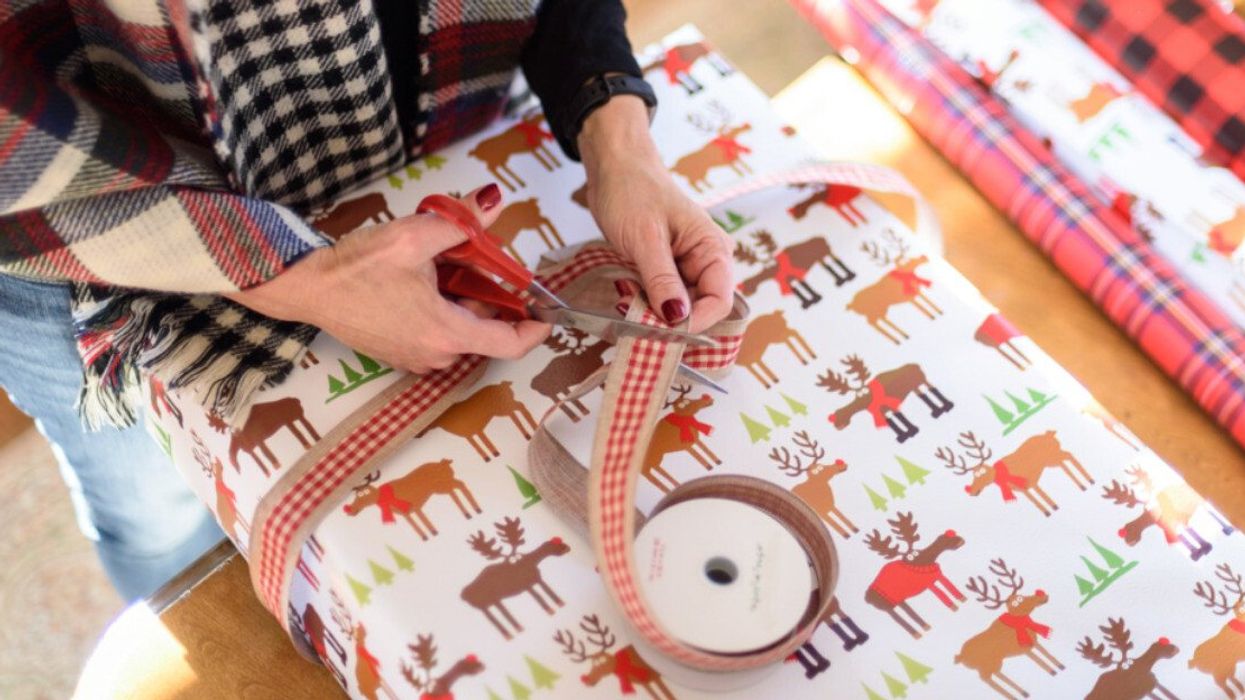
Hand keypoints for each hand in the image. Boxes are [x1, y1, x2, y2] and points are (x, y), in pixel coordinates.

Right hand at [228, 185, 550, 373]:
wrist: (307, 287)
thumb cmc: (357, 266)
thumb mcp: (416, 235)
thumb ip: (462, 222)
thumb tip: (494, 200)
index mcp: (446, 333)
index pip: (510, 344)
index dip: (534, 327)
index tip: (546, 309)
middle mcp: (435, 355)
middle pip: (485, 331)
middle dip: (491, 297)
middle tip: (481, 260)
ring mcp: (416, 358)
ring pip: (461, 331)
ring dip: (465, 301)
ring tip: (447, 265)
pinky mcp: (400, 354)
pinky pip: (438, 334)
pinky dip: (444, 310)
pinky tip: (427, 280)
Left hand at [579, 95, 734, 332]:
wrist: (614, 168)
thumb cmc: (632, 191)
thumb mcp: (646, 238)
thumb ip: (662, 280)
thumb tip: (677, 319)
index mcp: (713, 249)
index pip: (720, 301)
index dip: (695, 321)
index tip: (663, 330)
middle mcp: (706, 262)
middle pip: (701, 309)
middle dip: (672, 320)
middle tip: (638, 322)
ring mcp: (686, 267)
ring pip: (679, 308)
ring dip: (656, 314)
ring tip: (629, 306)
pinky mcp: (666, 271)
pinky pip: (663, 298)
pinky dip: (646, 304)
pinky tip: (628, 298)